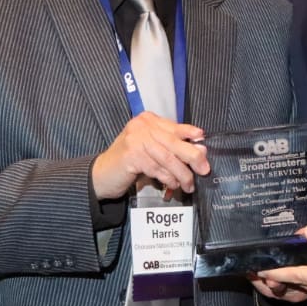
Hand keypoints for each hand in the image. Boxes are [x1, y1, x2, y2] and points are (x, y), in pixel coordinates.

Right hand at [91, 112, 208, 198]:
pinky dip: (168, 178)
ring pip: (167, 158)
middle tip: (204, 169)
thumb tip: (200, 149)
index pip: (174, 126)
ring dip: (182, 174)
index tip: (203, 139)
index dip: (190, 133)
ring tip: (188, 184)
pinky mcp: (131, 155)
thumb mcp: (152, 150)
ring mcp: (135, 139)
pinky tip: (172, 185)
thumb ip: (172, 147)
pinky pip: (157, 168)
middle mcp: (141, 126)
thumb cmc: (130, 162)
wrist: (102, 174)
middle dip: (192, 157)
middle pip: (174, 141)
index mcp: (148, 120)